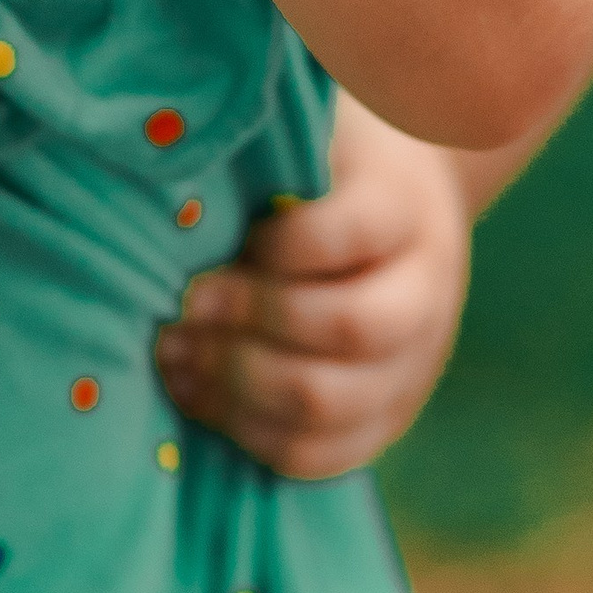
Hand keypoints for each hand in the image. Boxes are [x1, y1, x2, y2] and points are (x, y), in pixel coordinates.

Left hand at [153, 96, 470, 478]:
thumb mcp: (310, 137)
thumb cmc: (326, 164)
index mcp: (406, 211)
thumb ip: (262, 155)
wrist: (405, 214)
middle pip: (348, 328)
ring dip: (238, 384)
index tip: (221, 238)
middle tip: (182, 305)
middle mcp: (424, 295)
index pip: (353, 233)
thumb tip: (168, 155)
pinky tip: (195, 394)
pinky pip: (320, 454)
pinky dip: (249, 432)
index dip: (280, 244)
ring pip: (330, 403)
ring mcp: (411, 368)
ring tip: (174, 353)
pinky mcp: (384, 420)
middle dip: (250, 321)